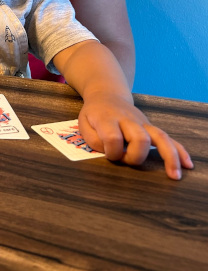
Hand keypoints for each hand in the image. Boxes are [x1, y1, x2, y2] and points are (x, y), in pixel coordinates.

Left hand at [78, 96, 192, 179]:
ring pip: (159, 137)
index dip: (111, 152)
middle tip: (126, 160)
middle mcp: (128, 120)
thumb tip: (109, 152)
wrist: (107, 95)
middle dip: (135, 156)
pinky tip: (186, 164)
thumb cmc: (94, 113)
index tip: (107, 154)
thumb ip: (93, 139)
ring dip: (168, 156)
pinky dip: (179, 151)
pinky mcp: (150, 127)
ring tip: (174, 175)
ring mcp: (142, 122)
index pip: (113, 138)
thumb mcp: (84, 124)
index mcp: (108, 119)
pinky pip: (168, 138)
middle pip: (140, 138)